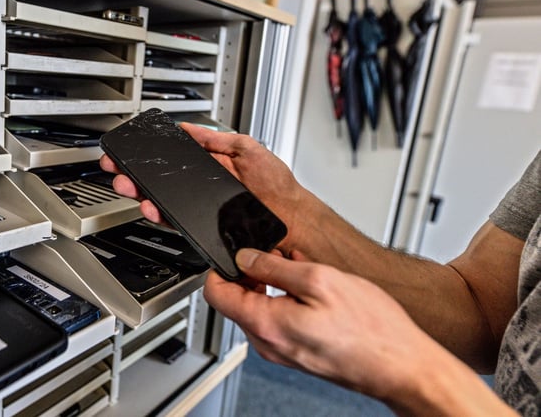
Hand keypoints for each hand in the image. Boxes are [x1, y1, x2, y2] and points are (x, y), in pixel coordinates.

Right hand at [100, 123, 306, 252]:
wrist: (292, 221)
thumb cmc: (279, 188)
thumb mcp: (248, 149)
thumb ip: (216, 139)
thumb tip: (188, 127)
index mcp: (211, 168)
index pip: (173, 161)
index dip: (150, 157)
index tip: (131, 152)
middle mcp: (203, 190)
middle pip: (161, 183)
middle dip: (137, 176)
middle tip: (122, 172)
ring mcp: (202, 211)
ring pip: (164, 203)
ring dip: (145, 196)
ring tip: (135, 190)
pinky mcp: (204, 230)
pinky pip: (177, 223)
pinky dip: (162, 216)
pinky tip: (155, 209)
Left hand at [204, 249, 513, 414]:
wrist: (403, 368)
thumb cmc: (371, 331)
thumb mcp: (319, 279)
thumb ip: (275, 266)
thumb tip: (245, 256)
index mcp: (265, 325)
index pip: (215, 294)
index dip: (220, 267)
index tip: (233, 251)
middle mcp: (268, 344)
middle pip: (238, 300)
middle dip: (253, 273)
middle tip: (280, 255)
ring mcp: (283, 351)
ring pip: (262, 309)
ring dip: (276, 285)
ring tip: (306, 271)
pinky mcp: (300, 353)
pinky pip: (281, 320)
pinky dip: (290, 300)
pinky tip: (316, 290)